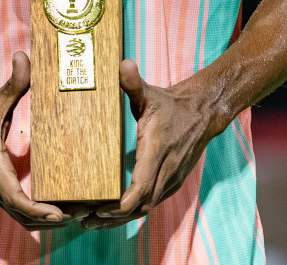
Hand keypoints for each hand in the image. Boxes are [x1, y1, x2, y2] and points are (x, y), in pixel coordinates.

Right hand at [0, 51, 73, 230]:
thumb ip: (13, 83)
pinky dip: (41, 217)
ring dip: (49, 221)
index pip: (15, 199)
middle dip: (53, 219)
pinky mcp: (3, 194)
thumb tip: (24, 57)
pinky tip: (63, 211)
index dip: (37, 209)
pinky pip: (22, 213)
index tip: (58, 213)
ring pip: (24, 219)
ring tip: (79, 214)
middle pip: (25, 216)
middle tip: (83, 213)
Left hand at [83, 59, 223, 229]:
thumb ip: (133, 83)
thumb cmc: (170, 105)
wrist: (202, 114)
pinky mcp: (171, 183)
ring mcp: (170, 180)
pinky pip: (150, 204)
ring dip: (119, 220)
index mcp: (158, 151)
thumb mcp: (150, 93)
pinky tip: (111, 216)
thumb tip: (122, 64)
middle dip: (112, 217)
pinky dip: (131, 213)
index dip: (119, 204)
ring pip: (145, 209)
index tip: (97, 208)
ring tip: (92, 222)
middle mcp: (166, 171)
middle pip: (139, 206)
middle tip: (84, 220)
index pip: (141, 188)